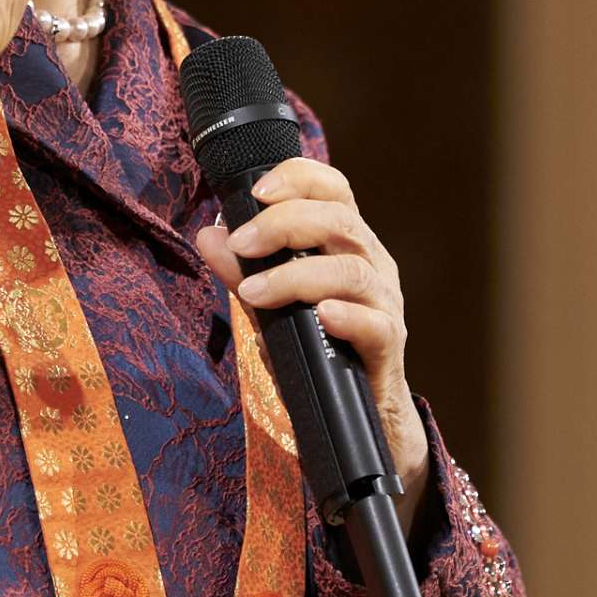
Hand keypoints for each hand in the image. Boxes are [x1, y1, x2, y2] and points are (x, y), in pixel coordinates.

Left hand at [195, 158, 430, 514]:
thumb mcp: (271, 308)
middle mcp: (371, 264)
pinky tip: (318, 316)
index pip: (334, 190)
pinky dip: (345, 316)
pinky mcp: (388, 346)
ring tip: (253, 293)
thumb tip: (208, 235)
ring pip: (353, 269)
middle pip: (341, 220)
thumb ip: (243, 272)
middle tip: (241, 244)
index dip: (299, 178)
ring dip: (298, 275)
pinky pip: (375, 323)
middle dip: (286, 224)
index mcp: (346, 244)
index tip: (256, 191)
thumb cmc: (315, 352)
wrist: (358, 418)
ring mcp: (384, 304)